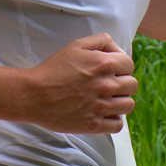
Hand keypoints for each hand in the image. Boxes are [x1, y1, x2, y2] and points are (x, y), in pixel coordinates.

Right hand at [18, 32, 136, 134]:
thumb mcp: (76, 45)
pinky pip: (117, 124)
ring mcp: (100, 107)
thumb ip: (101, 41)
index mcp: (104, 64)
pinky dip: (113, 119)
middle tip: (108, 85)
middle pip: (132, 85)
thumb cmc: (52, 70)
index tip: (112, 70)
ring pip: (128, 105)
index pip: (129, 64)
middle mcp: (106, 85)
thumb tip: (117, 49)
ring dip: (120, 101)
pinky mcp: (94, 124)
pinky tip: (103, 113)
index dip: (121, 66)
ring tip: (108, 100)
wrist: (33, 95)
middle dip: (122, 83)